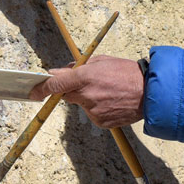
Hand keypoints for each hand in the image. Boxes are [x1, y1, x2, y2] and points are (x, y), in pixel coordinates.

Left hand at [28, 55, 144, 129]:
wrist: (150, 93)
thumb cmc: (126, 73)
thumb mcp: (101, 61)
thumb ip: (78, 68)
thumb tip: (60, 72)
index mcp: (84, 77)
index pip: (55, 84)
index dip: (41, 88)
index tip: (32, 92)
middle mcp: (86, 95)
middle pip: (66, 95)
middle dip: (70, 89)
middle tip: (87, 83)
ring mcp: (93, 111)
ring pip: (81, 104)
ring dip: (88, 98)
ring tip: (108, 91)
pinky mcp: (100, 122)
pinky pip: (92, 114)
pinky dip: (98, 108)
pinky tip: (112, 101)